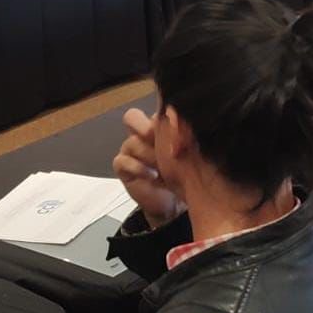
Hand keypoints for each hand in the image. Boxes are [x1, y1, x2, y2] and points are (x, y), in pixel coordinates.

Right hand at [112, 108, 184, 228]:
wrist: (172, 203)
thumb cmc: (183, 174)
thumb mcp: (189, 153)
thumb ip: (185, 136)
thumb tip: (190, 124)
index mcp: (160, 125)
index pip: (155, 110)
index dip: (163, 116)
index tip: (176, 127)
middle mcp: (143, 134)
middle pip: (132, 117)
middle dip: (144, 127)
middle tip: (157, 139)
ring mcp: (131, 149)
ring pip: (132, 142)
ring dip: (149, 155)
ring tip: (164, 167)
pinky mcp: (123, 166)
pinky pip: (122, 160)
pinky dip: (138, 168)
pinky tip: (153, 175)